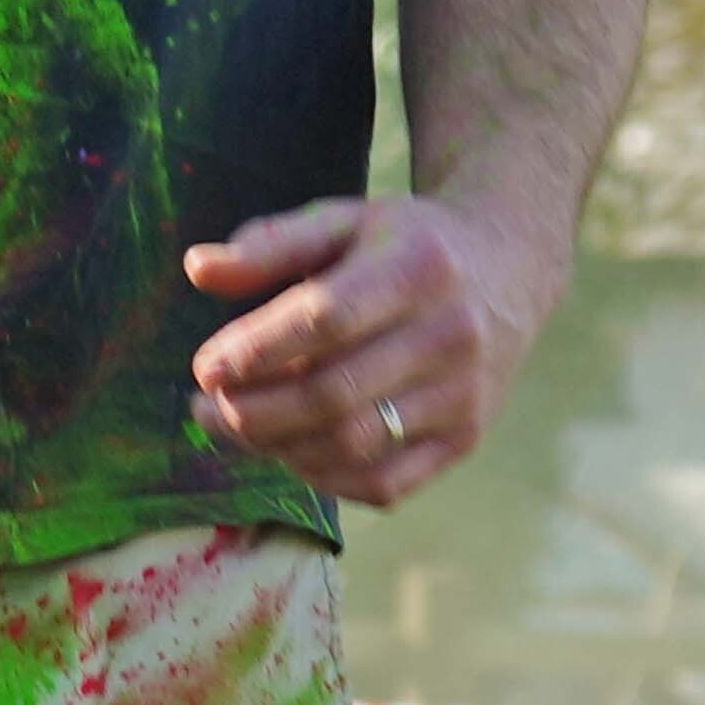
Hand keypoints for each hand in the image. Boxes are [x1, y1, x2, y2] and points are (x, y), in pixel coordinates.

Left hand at [183, 194, 539, 505]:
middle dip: (253, 412)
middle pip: (333, 394)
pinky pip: (384, 483)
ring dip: (278, 448)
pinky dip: (324, 478)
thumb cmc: (402, 245)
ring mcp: (464, 395)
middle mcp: (450, 335)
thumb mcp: (343, 221)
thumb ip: (270, 245)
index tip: (205, 368)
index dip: (257, 351)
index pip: (326, 319)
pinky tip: (289, 453)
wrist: (507, 269)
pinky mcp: (466, 438)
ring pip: (354, 445)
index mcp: (415, 269)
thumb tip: (197, 269)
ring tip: (235, 429)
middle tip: (204, 409)